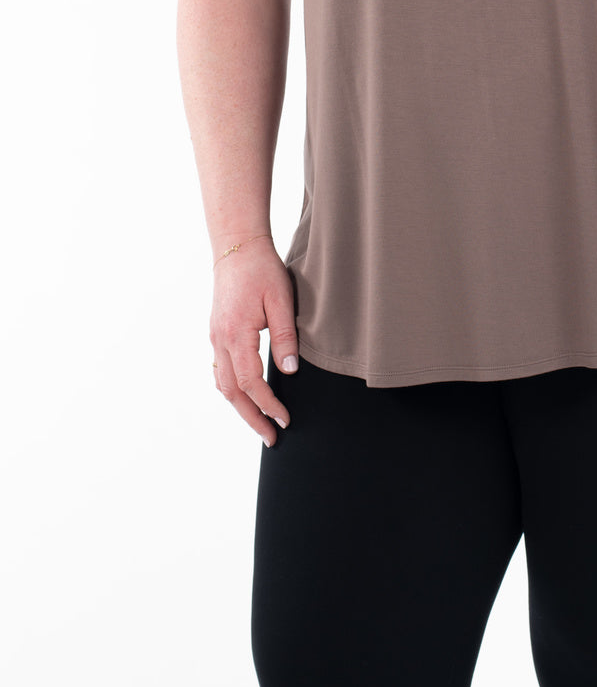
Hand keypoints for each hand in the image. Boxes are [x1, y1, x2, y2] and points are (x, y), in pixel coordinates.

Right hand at [209, 236, 298, 446]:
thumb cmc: (262, 270)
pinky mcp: (216, 333)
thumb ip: (285, 336)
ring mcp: (215, 337)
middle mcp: (220, 340)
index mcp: (236, 334)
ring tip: (259, 423)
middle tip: (272, 438)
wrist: (237, 247)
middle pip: (232, 392)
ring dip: (240, 408)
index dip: (268, 405)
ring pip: (223, 384)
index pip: (251, 383)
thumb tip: (290, 372)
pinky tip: (244, 396)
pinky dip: (231, 390)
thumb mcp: (281, 299)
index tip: (285, 419)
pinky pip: (220, 370)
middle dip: (252, 418)